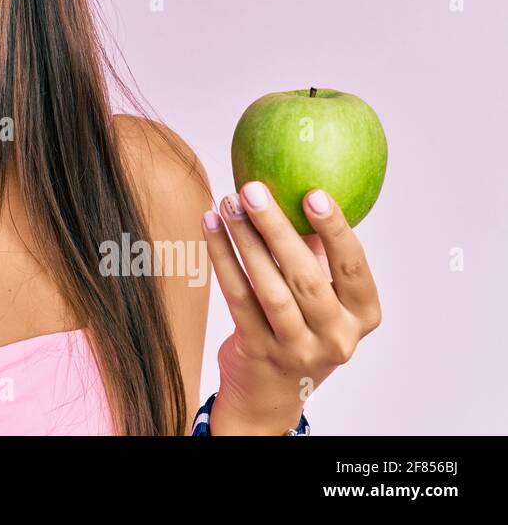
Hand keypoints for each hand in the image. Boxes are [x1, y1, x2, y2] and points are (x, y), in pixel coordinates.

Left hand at [200, 180, 382, 432]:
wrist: (271, 392)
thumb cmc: (301, 324)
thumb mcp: (321, 293)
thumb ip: (316, 249)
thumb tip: (295, 184)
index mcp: (363, 315)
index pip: (355, 267)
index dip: (336, 229)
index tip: (314, 192)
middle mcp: (337, 336)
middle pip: (306, 277)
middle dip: (276, 228)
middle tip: (253, 190)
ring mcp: (298, 349)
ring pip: (269, 289)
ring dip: (244, 241)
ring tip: (227, 203)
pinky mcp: (259, 351)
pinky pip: (237, 298)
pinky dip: (222, 259)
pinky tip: (211, 228)